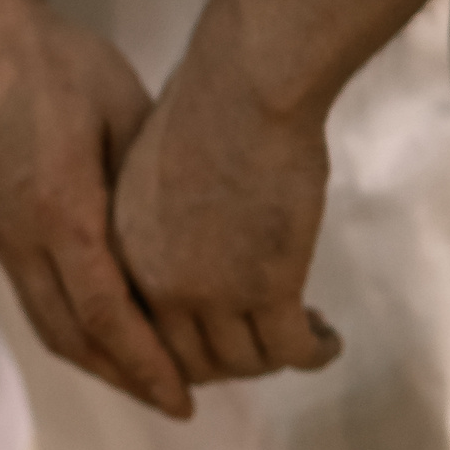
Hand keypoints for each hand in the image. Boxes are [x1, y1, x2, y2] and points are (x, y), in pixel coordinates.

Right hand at [0, 0, 194, 418]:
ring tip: (148, 385)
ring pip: (50, 327)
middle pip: (76, 337)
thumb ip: (150, 181)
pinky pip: (37, 303)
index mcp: (63, 212)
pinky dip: (76, 334)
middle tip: (179, 403)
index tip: (188, 397)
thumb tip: (192, 240)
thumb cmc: (58, 66)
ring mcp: (5, 241)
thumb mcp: (123, 110)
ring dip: (100, 365)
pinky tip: (108, 339)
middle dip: (129, 379)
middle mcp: (26, 241)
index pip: (108, 312)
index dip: (148, 363)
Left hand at [107, 39, 342, 388]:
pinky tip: (328, 341)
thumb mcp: (154, 169)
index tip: (218, 337)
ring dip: (276, 359)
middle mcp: (156, 282)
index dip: (184, 344)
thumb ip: (159, 217)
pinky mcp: (268, 290)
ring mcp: (211, 292)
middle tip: (267, 344)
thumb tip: (184, 235)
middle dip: (232, 361)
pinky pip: (292, 349)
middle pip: (191, 359)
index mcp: (121, 250)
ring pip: (244, 362)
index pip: (142, 330)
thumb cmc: (206, 102)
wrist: (245, 86)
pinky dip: (314, 353)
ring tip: (305, 335)